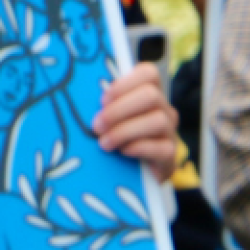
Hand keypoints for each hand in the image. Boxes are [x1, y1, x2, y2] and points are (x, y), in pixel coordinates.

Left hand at [94, 62, 181, 182]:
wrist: (133, 175)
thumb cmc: (117, 140)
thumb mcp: (110, 119)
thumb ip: (104, 106)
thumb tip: (79, 95)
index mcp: (149, 94)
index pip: (149, 73)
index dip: (125, 84)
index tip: (103, 100)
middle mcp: (164, 109)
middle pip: (151, 95)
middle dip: (119, 110)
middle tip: (97, 126)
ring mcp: (170, 132)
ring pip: (157, 120)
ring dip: (125, 131)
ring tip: (105, 143)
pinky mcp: (170, 154)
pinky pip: (161, 147)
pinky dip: (139, 148)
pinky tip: (123, 152)